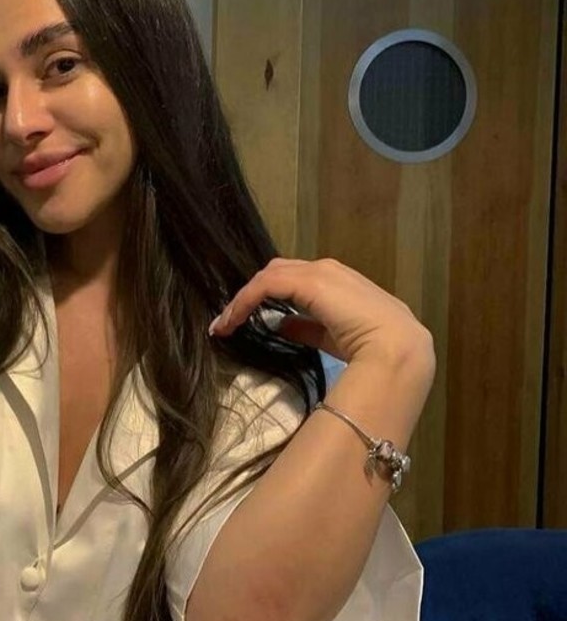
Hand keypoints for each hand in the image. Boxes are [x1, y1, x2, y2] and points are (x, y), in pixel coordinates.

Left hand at [209, 257, 433, 373]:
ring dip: (243, 299)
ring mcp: (320, 272)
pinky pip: (266, 285)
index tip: (241, 323)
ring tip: (223, 324)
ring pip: (269, 276)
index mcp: (338, 283)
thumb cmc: (375, 350)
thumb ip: (308, 328)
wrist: (397, 350)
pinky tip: (231, 321)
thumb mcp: (333, 337)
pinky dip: (244, 301)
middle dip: (250, 294)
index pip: (293, 280)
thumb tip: (281, 327)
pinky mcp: (310, 281)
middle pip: (278, 272)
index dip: (264, 298)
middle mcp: (328, 270)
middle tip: (228, 321)